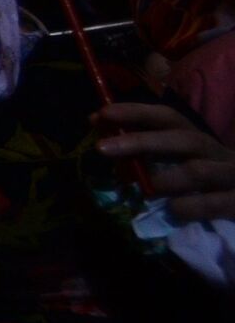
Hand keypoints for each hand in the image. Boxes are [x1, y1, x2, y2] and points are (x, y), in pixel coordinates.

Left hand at [96, 103, 234, 221]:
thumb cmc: (212, 186)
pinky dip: (191, 206)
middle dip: (140, 141)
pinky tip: (174, 211)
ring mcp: (234, 176)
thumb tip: (104, 137)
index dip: (136, 112)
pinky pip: (216, 203)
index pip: (169, 117)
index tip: (102, 112)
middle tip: (101, 148)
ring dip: (163, 179)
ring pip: (198, 171)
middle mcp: (218, 153)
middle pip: (183, 139)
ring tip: (142, 190)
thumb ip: (149, 153)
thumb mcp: (183, 165)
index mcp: (200, 141)